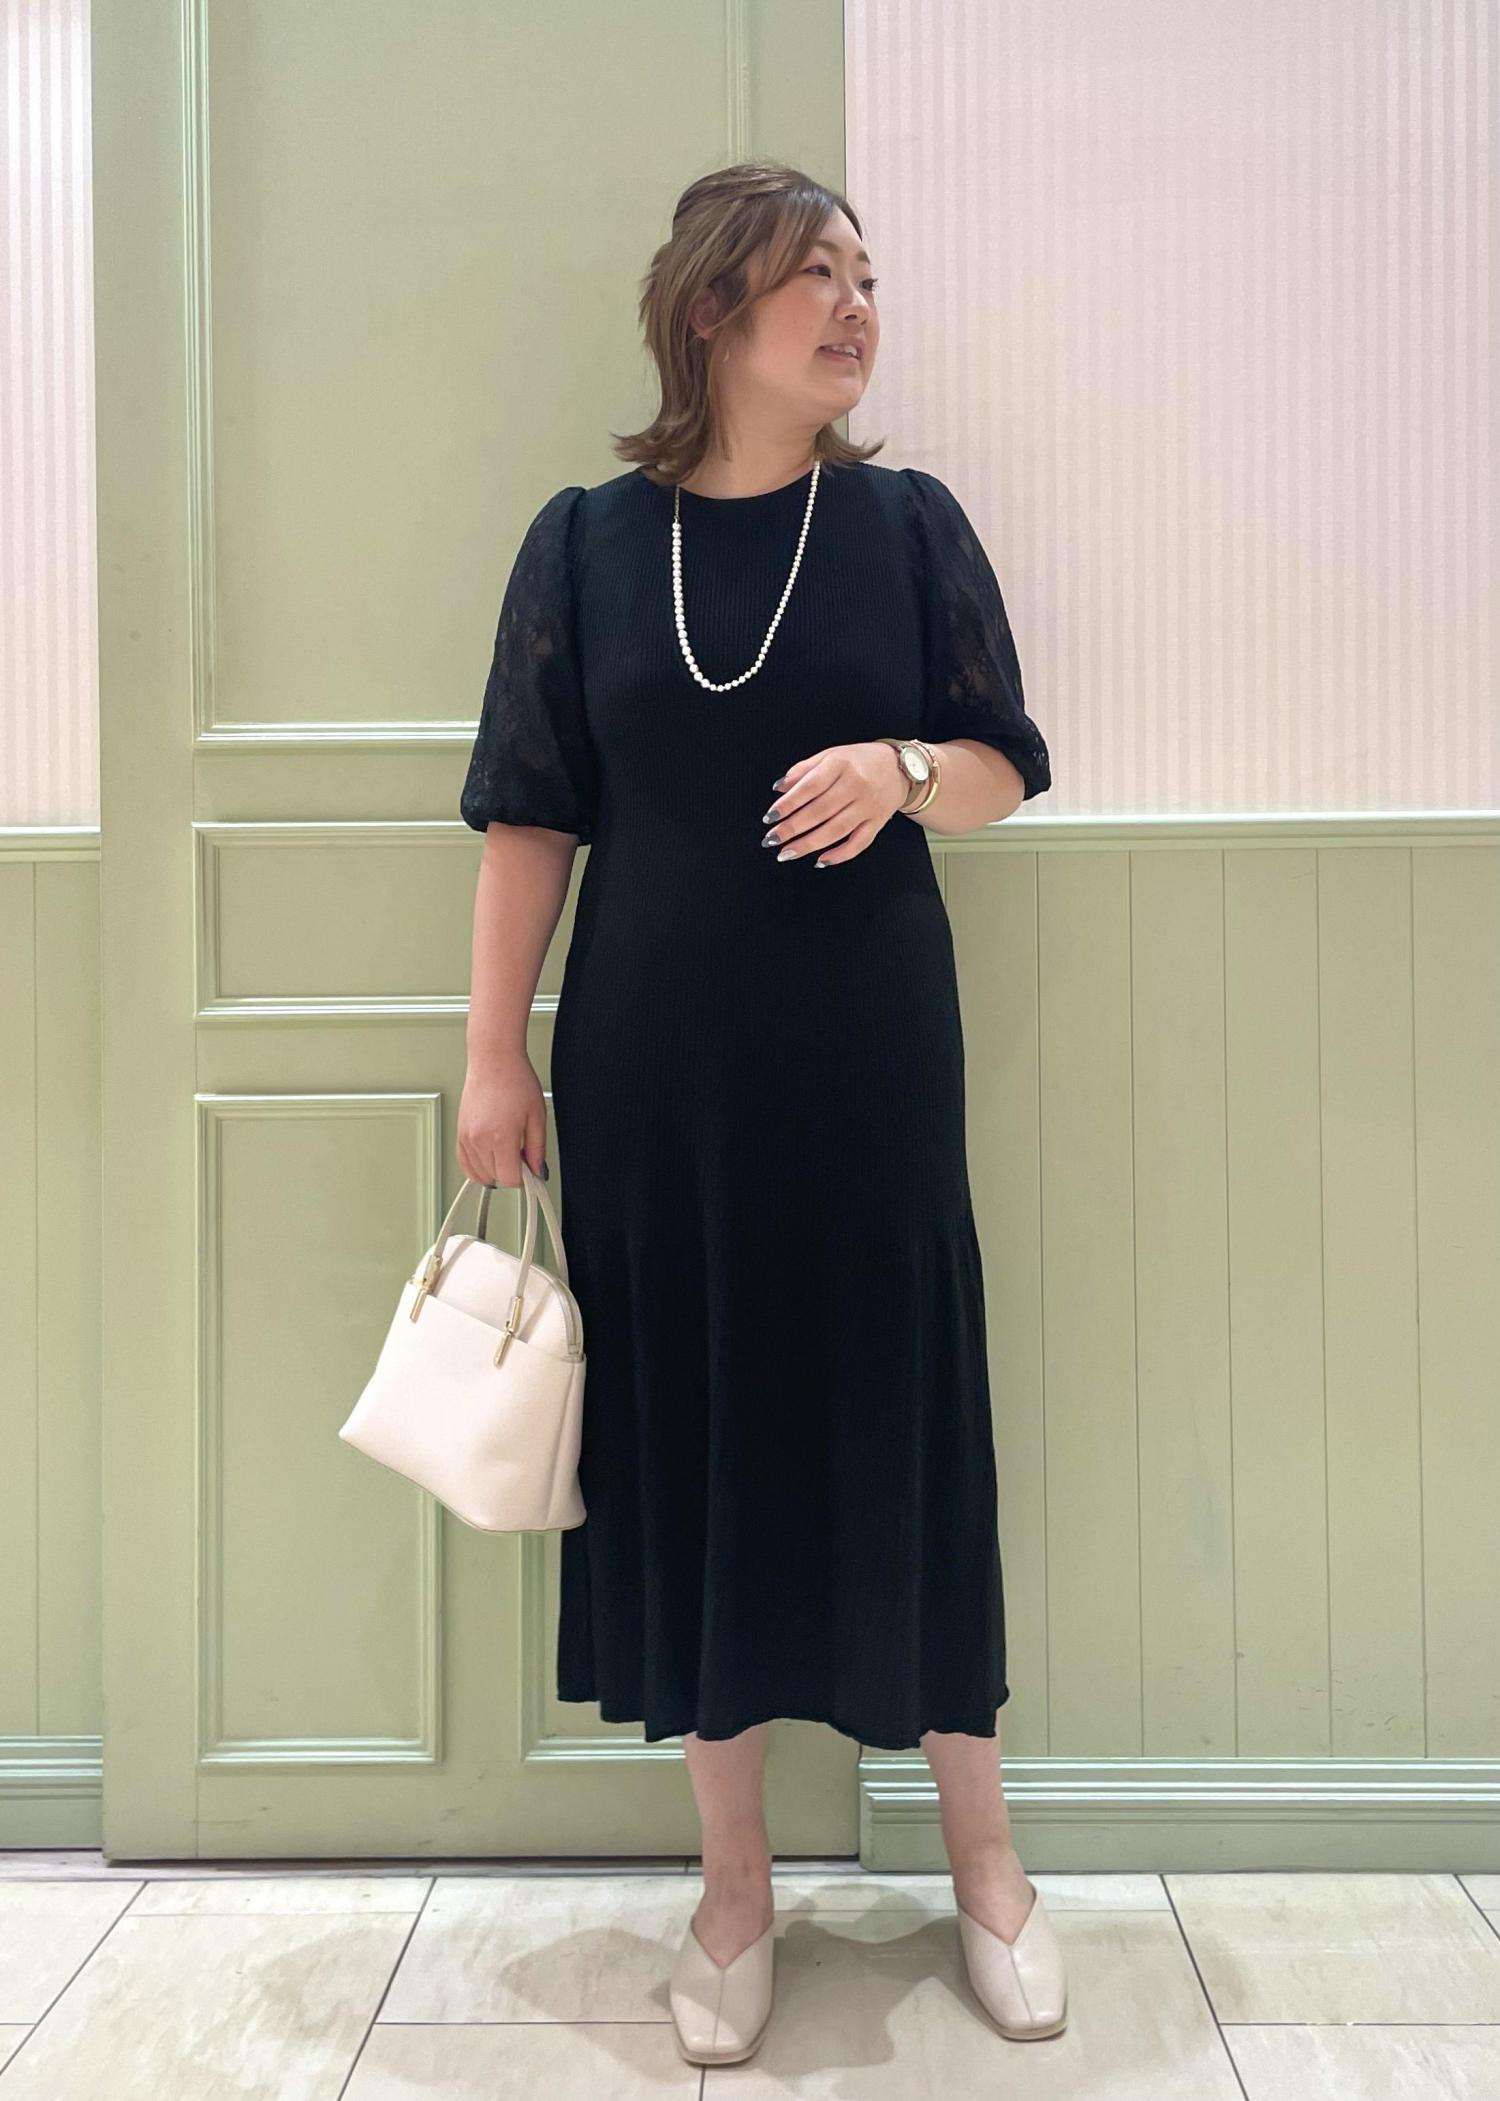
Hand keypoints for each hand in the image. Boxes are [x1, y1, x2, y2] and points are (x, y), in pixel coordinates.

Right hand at [457, 1050, 549, 1186]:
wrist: (494, 1061)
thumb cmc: (515, 1081)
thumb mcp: (537, 1117)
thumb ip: (537, 1149)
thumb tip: (537, 1171)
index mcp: (500, 1136)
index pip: (509, 1178)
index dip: (523, 1178)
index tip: (530, 1169)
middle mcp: (479, 1139)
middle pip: (494, 1178)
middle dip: (510, 1172)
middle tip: (521, 1154)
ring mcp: (466, 1137)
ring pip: (479, 1174)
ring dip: (495, 1170)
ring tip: (506, 1150)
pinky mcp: (459, 1134)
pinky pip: (465, 1164)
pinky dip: (478, 1167)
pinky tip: (490, 1158)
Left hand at [761, 741, 909, 866]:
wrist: (899, 767)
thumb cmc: (859, 761)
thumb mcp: (831, 755)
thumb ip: (804, 769)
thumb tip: (780, 789)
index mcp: (841, 764)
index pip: (810, 786)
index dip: (788, 804)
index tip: (770, 817)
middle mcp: (856, 785)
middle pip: (820, 811)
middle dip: (792, 828)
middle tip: (771, 840)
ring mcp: (868, 806)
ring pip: (836, 830)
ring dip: (809, 844)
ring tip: (786, 853)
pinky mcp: (878, 823)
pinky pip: (859, 843)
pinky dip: (840, 855)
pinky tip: (820, 861)